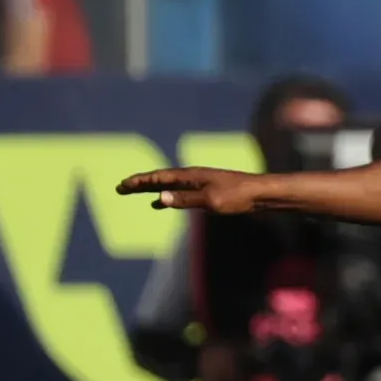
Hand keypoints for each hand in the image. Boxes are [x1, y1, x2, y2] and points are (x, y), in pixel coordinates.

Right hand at [116, 167, 261, 213]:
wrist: (261, 194)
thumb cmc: (238, 196)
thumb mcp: (210, 200)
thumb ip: (185, 199)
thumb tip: (159, 198)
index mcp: (191, 175)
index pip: (159, 177)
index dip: (140, 181)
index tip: (122, 185)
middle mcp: (193, 177)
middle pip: (160, 180)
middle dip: (139, 184)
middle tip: (119, 188)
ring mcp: (200, 184)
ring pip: (168, 186)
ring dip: (150, 190)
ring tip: (133, 193)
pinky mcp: (207, 192)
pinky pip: (179, 193)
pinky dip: (166, 198)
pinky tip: (159, 204)